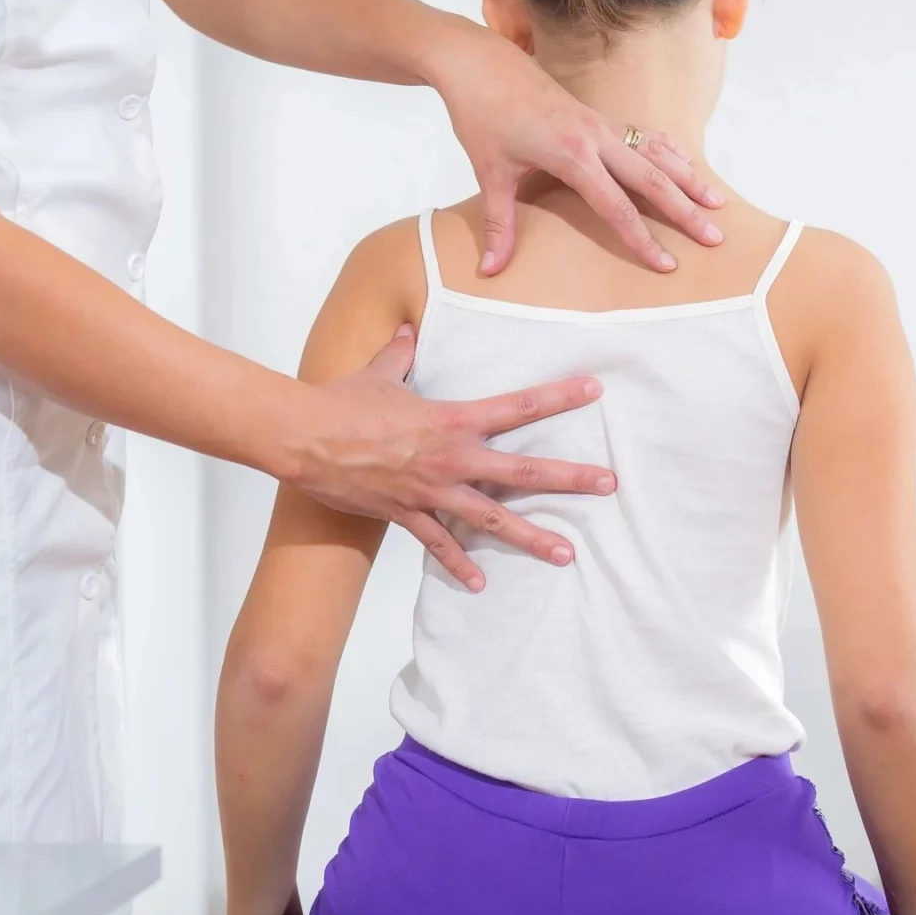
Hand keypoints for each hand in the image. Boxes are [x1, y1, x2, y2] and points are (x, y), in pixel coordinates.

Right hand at [284, 325, 613, 588]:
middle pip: (522, 472)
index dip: (558, 397)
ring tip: (566, 554)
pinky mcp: (406, 514)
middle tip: (608, 485)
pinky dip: (459, 565)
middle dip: (570, 479)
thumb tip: (407, 331)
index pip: (517, 407)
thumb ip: (401, 354)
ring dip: (531, 538)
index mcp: (450, 420)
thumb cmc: (342, 402)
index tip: (594, 390)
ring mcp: (431, 491)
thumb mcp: (378, 373)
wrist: (306, 437)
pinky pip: (439, 545)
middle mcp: (451, 458)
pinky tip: (480, 583)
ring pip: (492, 519)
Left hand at [425, 16, 724, 274]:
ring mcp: (600, 122)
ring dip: (688, 178)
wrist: (481, 64)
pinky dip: (669, 150)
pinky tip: (685, 164)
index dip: (642, 238)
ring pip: (656, 153)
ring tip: (717, 203)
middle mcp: (595, 136)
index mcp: (571, 154)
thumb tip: (490, 269)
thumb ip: (498, 224)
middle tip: (715, 238)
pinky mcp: (598, 115)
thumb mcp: (489, 173)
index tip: (666, 264)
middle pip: (652, 179)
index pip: (616, 206)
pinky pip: (643, 134)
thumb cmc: (483, 116)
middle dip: (685, 211)